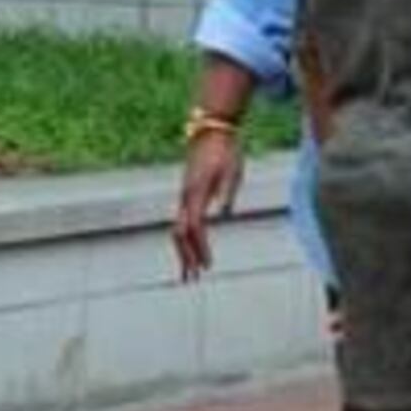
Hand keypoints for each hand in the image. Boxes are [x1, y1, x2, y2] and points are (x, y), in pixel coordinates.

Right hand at [171, 124, 243, 281]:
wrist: (211, 130)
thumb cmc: (225, 151)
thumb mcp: (232, 170)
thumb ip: (227, 192)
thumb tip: (224, 213)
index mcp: (195, 192)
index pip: (194, 227)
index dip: (200, 248)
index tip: (208, 266)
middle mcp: (185, 197)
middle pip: (179, 234)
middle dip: (185, 257)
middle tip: (191, 279)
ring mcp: (184, 196)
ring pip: (178, 230)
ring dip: (183, 252)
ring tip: (189, 272)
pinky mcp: (188, 194)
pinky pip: (182, 222)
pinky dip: (185, 240)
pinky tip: (192, 250)